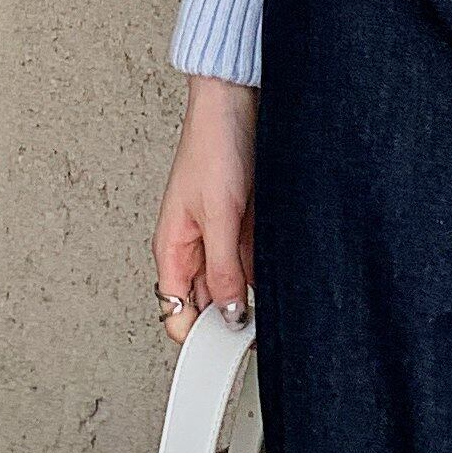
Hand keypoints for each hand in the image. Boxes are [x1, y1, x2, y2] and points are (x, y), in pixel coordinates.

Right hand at [155, 77, 256, 341]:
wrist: (237, 104)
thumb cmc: (213, 146)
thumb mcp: (219, 216)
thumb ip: (223, 269)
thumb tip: (228, 315)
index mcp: (172, 249)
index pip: (178, 313)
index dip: (200, 336)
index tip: (228, 347)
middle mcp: (194, 247)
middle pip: (209, 303)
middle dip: (231, 315)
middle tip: (258, 328)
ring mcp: (221, 236)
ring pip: (235, 284)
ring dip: (251, 292)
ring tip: (270, 294)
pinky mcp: (244, 223)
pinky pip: (253, 261)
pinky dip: (264, 270)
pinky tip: (279, 272)